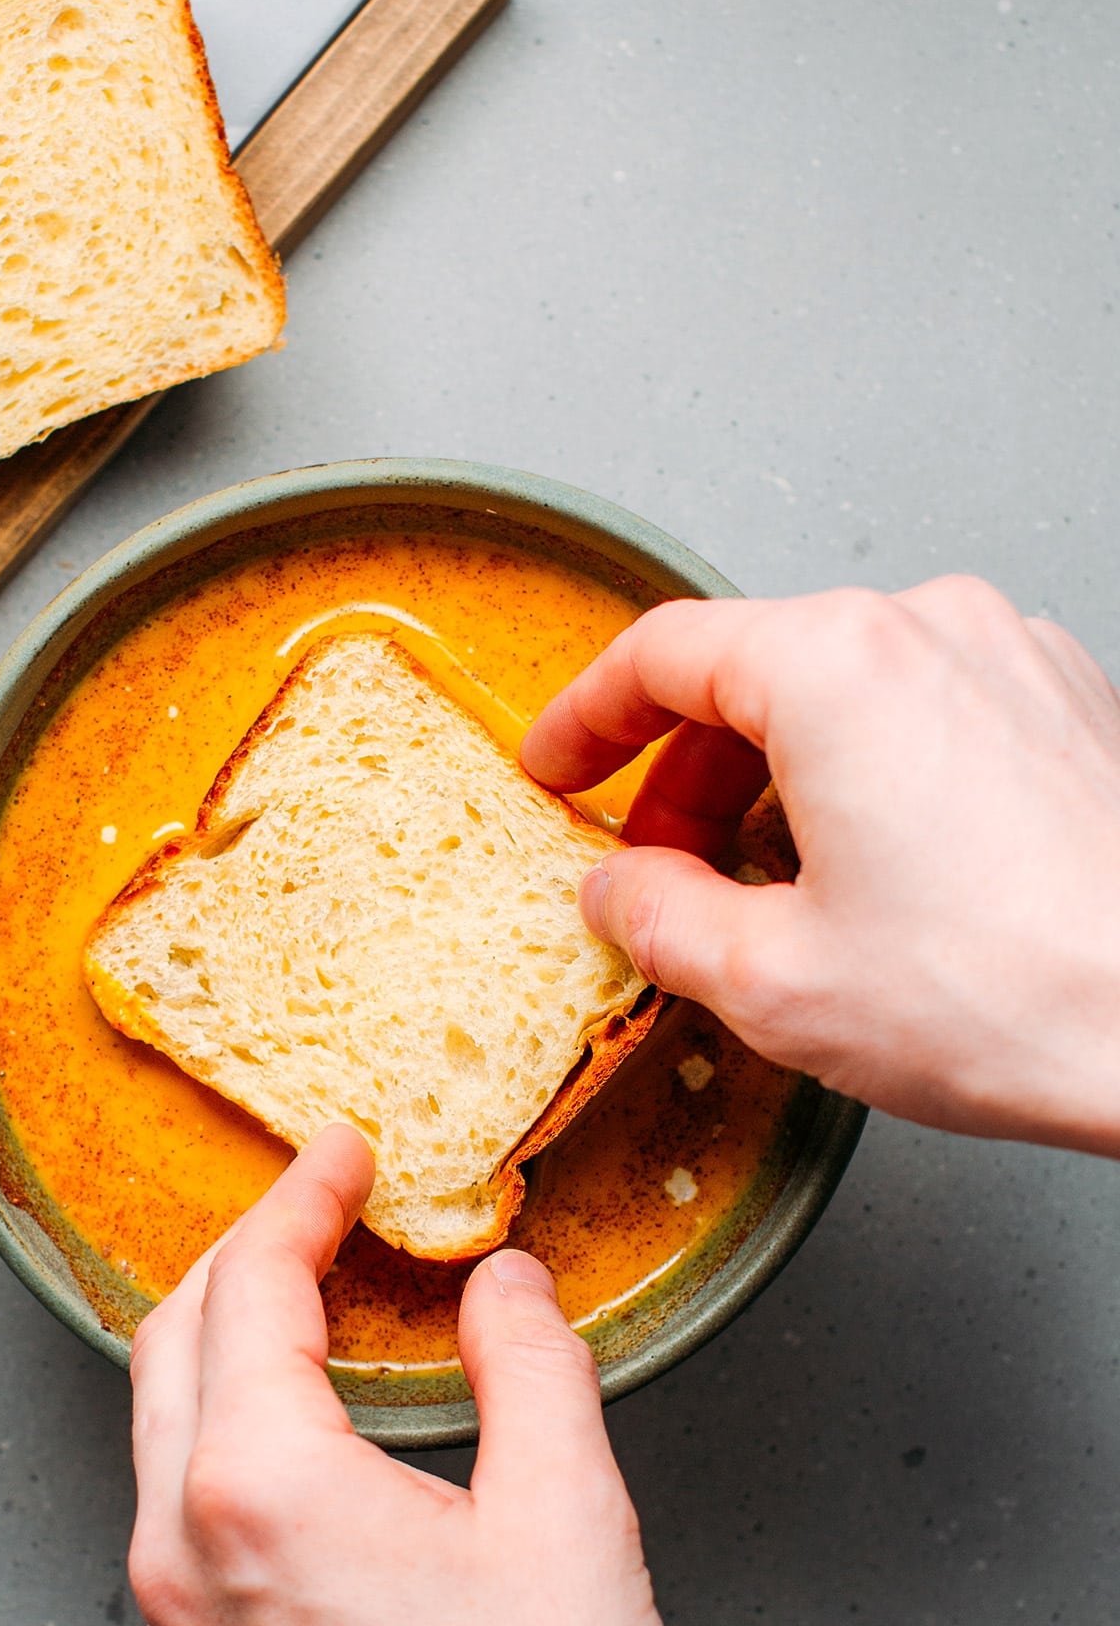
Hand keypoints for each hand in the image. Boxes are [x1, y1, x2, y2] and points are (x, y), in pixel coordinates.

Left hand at [129, 1126, 712, 1625]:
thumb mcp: (567, 1511)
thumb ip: (528, 1360)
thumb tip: (502, 1285)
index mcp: (261, 1486)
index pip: (251, 1285)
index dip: (301, 1198)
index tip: (342, 1157)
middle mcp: (179, 1552)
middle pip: (171, 1343)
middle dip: (240, 1259)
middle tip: (316, 1217)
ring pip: (160, 1441)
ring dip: (224, 1359)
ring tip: (308, 1325)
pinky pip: (173, 1532)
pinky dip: (223, 1459)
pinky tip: (302, 1471)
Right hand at [522, 577, 1119, 1154]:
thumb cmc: (1016, 994)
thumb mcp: (773, 980)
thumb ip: (659, 918)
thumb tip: (620, 893)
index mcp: (837, 665)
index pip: (663, 653)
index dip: (586, 719)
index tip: (558, 769)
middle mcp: (932, 630)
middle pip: (756, 671)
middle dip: (686, 774)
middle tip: (656, 869)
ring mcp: (1015, 659)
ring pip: (847, 693)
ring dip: (780, 779)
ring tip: (768, 889)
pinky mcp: (1071, 707)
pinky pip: (930, 714)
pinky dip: (870, 777)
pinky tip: (871, 876)